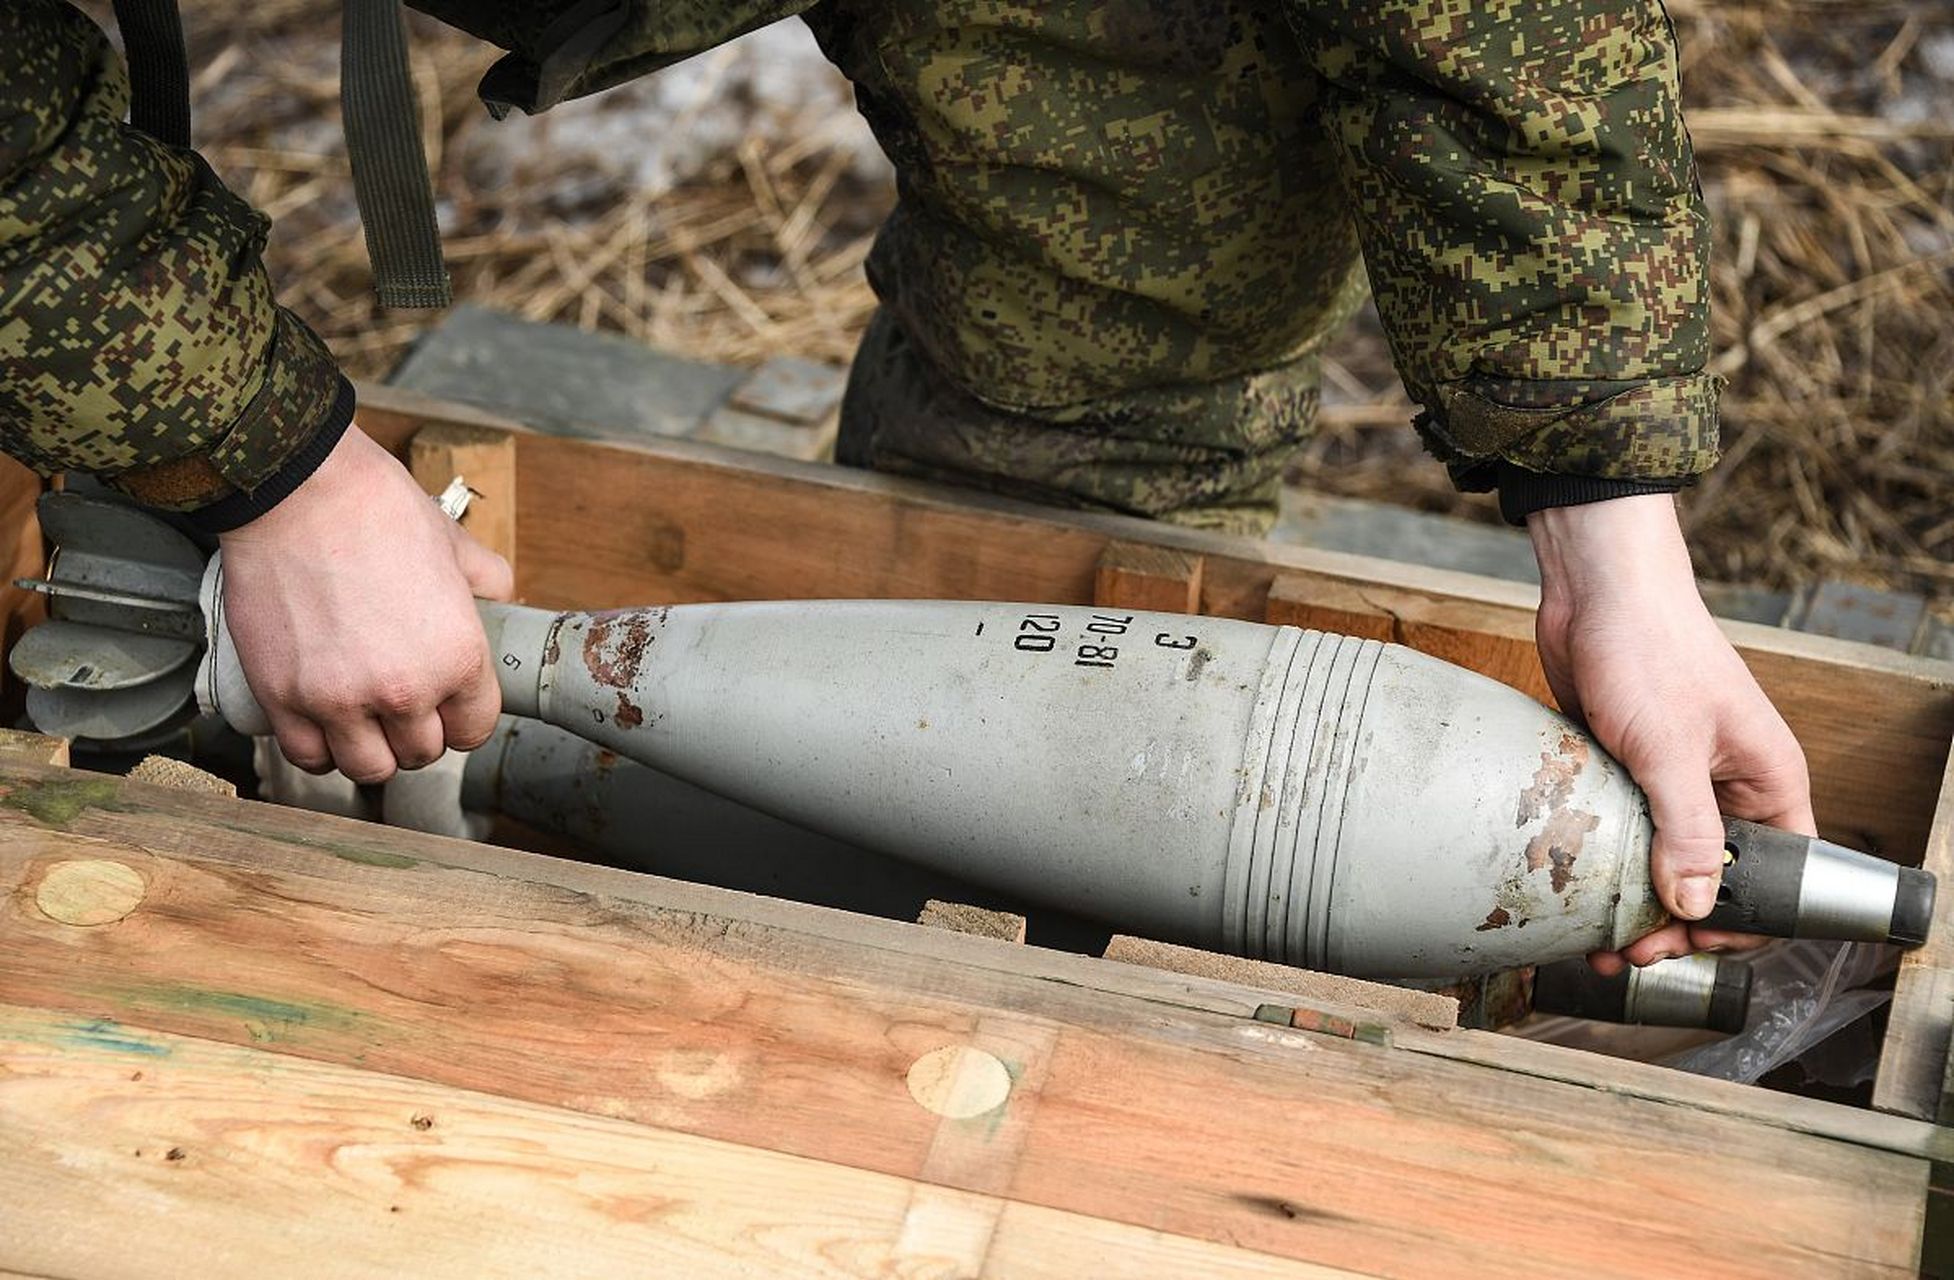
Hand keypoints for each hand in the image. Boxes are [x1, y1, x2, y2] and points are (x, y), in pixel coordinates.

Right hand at [217, 425, 514, 782]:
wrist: (295, 489)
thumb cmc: (375, 508)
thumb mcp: (453, 542)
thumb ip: (486, 578)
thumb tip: (499, 595)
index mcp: (457, 657)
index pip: (474, 729)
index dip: (462, 718)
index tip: (447, 707)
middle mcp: (404, 689)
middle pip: (423, 754)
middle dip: (417, 733)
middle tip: (402, 706)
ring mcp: (339, 699)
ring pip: (368, 768)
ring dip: (370, 748)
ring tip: (363, 719)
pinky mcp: (282, 697)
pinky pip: (308, 756)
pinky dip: (318, 747)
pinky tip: (323, 722)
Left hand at [1527, 494, 1813, 973]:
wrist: (1596, 589)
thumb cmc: (1649, 650)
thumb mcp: (1670, 749)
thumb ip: (1687, 831)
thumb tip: (1695, 906)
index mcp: (1766, 780)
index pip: (1778, 876)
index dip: (1739, 921)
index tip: (1686, 944)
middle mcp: (1727, 784)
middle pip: (1713, 877)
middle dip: (1673, 921)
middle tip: (1626, 951)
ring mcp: (1674, 776)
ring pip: (1661, 857)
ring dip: (1631, 900)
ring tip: (1592, 938)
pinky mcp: (1625, 765)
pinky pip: (1621, 828)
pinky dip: (1602, 861)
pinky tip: (1573, 888)